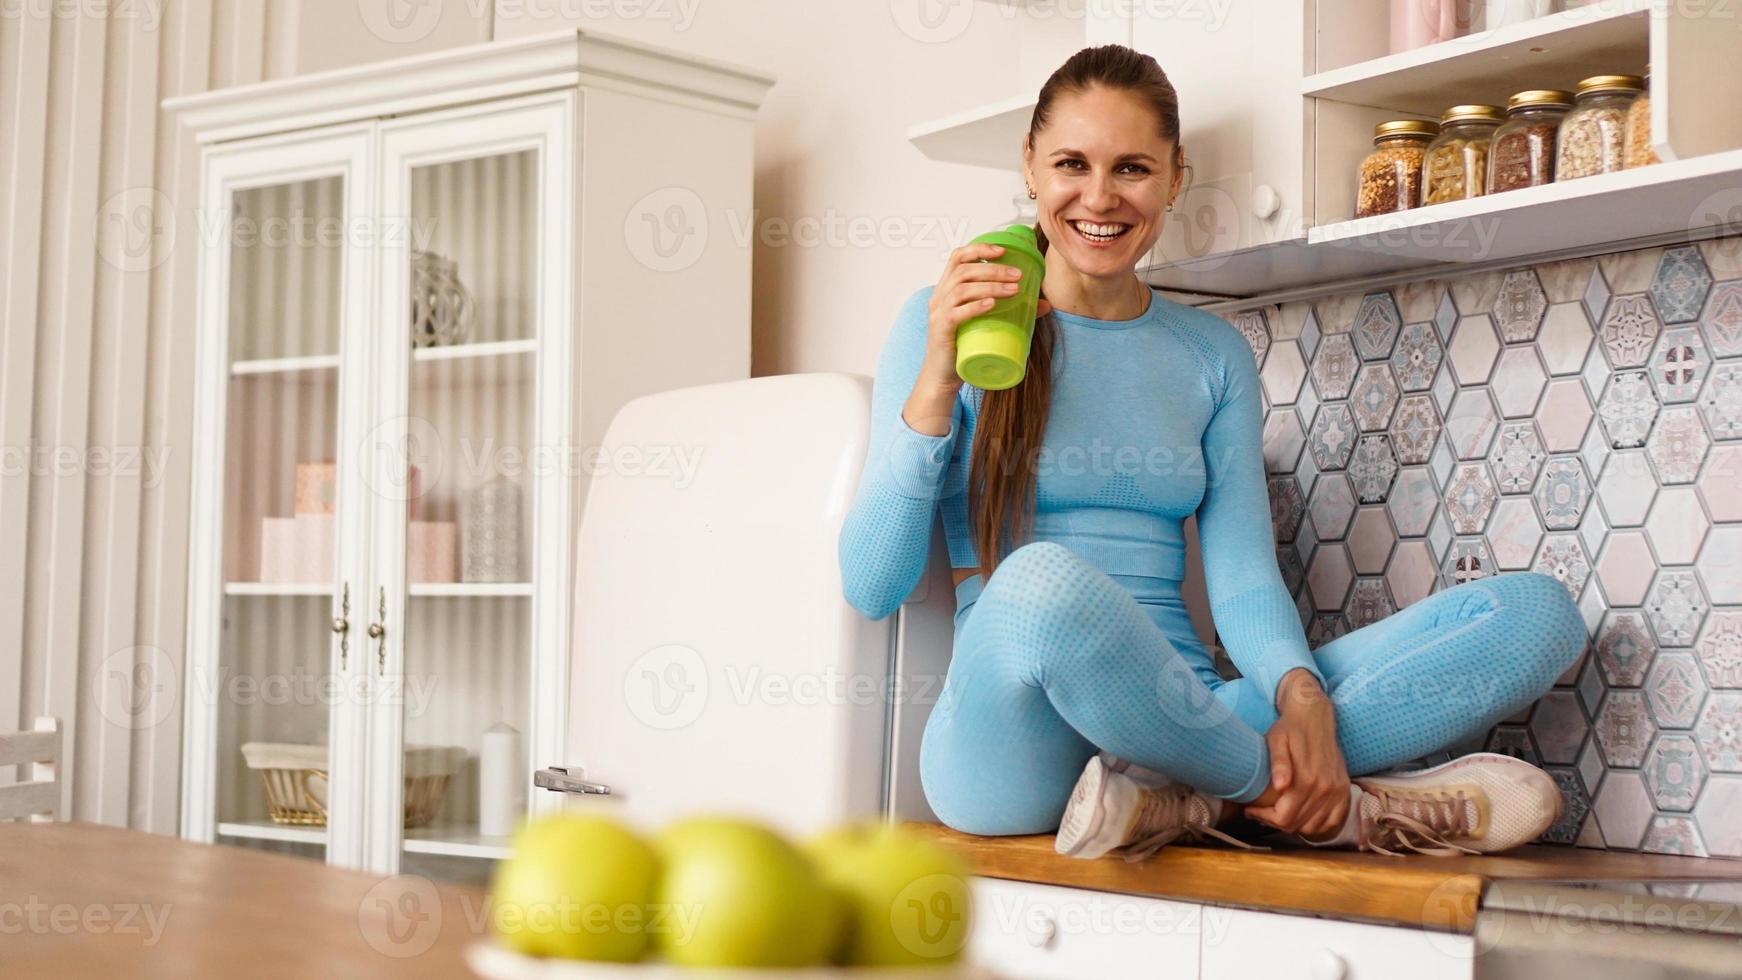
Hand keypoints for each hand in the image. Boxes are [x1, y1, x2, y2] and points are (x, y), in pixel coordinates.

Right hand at [915, 243, 1051, 391]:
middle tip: (1018, 275)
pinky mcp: (941, 331)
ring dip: (991, 286)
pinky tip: (992, 305)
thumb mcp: (985, 323)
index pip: (957, 257)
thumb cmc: (964, 347)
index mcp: (946, 288)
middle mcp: (939, 296)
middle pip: (964, 271)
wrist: (942, 377)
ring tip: (1014, 290)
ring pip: (962, 289)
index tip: (1003, 251)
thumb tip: (1044, 304)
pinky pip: (956, 314)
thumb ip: (1011, 310)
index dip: (979, 248)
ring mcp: (938, 313)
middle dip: (993, 268)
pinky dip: (975, 306)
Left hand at [1243, 670, 1350, 837]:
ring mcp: (1338, 791)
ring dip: (1295, 824)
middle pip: (1297, 825)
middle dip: (1275, 821)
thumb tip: (1280, 786)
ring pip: (1314, 827)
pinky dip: (1318, 825)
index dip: (1264, 818)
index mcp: (1307, 780)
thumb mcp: (1276, 742)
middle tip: (1261, 811)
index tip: (1251, 810)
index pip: (1284, 818)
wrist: (1314, 716)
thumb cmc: (1290, 729)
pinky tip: (1302, 815)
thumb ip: (1279, 764)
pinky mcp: (1344, 790)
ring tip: (1279, 811)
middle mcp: (1326, 789)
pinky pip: (1334, 821)